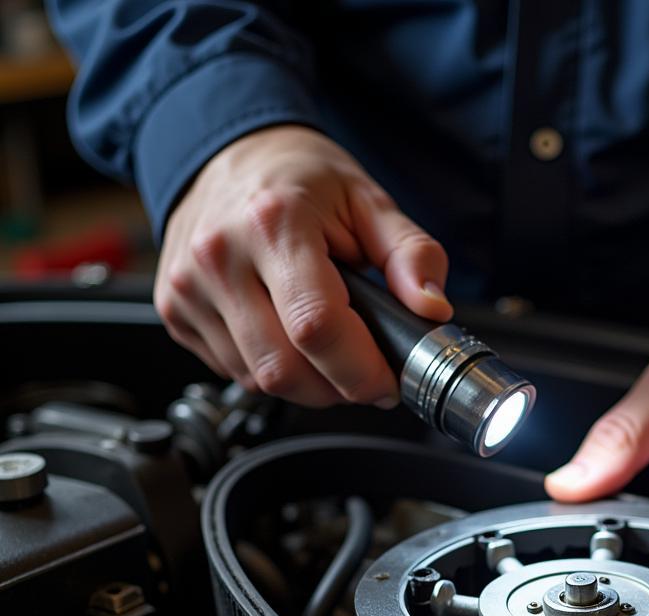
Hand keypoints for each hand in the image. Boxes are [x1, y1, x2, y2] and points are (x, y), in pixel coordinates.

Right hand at [154, 125, 452, 406]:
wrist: (226, 151)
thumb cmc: (299, 179)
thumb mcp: (369, 201)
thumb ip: (412, 255)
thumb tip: (432, 308)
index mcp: (273, 223)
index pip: (317, 327)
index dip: (360, 370)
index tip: (387, 381)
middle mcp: (219, 256)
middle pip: (284, 368)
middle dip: (337, 388)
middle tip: (364, 372)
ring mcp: (188, 286)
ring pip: (259, 379)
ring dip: (306, 384)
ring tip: (328, 349)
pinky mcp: (173, 310)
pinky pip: (234, 372)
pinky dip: (271, 371)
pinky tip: (286, 338)